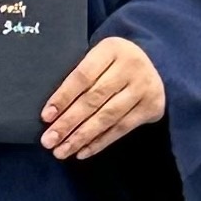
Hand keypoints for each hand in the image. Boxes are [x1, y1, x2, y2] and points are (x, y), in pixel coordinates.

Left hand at [41, 37, 165, 160]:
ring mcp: (143, 88)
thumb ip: (81, 76)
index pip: (83, 76)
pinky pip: (121, 129)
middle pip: (93, 99)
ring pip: (107, 117)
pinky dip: (99, 142)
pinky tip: (82, 151)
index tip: (46, 117)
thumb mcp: (100, 56)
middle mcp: (130, 67)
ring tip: (61, 151)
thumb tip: (53, 111)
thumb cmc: (114, 62)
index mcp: (111, 49)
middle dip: (68, 123)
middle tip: (48, 141)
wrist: (154, 63)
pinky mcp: (152, 107)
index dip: (63, 97)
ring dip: (81, 137)